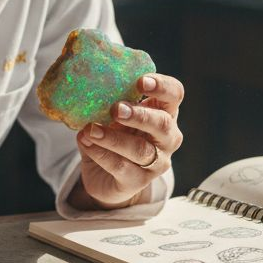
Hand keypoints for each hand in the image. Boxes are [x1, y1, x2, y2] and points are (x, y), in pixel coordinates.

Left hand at [73, 73, 184, 208]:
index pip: (175, 94)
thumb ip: (106, 105)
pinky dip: (102, 154)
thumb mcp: (114, 117)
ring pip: (141, 149)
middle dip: (140, 115)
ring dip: (115, 138)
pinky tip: (87, 143)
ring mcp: (157, 162)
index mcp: (164, 112)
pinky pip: (122, 167)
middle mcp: (168, 137)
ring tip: (92, 130)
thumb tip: (87, 93)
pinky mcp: (139, 181)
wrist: (106, 177)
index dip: (162, 86)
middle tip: (117, 109)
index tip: (141, 81)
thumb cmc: (115, 136)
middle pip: (163, 124)